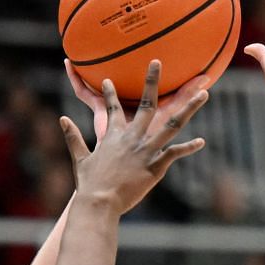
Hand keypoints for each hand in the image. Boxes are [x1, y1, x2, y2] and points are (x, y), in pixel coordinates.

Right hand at [58, 60, 208, 214]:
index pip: (112, 107)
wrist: (99, 202)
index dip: (110, 93)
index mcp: (113, 135)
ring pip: (171, 125)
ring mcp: (146, 150)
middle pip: (146, 105)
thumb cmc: (89, 184)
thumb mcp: (80, 158)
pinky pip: (175, 153)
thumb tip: (61, 119)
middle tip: (157, 62)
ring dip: (189, 109)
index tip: (110, 80)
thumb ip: (72, 137)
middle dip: (152, 82)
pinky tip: (201, 142)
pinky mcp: (155, 166)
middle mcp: (132, 137)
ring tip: (203, 94)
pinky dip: (188, 148)